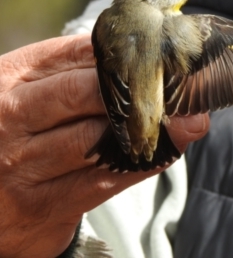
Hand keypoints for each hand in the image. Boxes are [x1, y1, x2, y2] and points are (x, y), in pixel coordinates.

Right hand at [0, 34, 208, 257]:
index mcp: (13, 76)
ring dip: (151, 130)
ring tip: (187, 121)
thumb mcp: (33, 87)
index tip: (165, 60)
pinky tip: (165, 152)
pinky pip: (104, 181)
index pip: (79, 54)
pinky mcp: (43, 205)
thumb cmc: (19, 126)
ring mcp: (23, 164)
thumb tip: (142, 58)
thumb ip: (77, 68)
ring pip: (100, 140)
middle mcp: (12, 116)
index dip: (127, 58)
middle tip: (181, 89)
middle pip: (88, 93)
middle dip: (140, 91)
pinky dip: (142, 165)